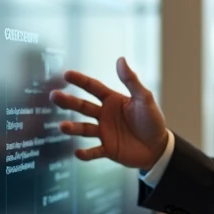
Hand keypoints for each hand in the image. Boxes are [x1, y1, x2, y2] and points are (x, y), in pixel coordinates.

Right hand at [50, 57, 169, 169]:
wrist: (159, 147)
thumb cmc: (152, 120)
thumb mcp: (144, 99)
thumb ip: (132, 81)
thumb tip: (121, 59)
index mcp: (112, 100)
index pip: (93, 88)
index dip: (80, 81)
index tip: (66, 75)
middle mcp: (104, 115)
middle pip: (83, 106)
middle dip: (68, 101)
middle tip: (54, 96)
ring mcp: (104, 132)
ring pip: (85, 129)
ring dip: (73, 127)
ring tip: (63, 126)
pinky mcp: (108, 149)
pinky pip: (94, 151)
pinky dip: (86, 153)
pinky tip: (78, 153)